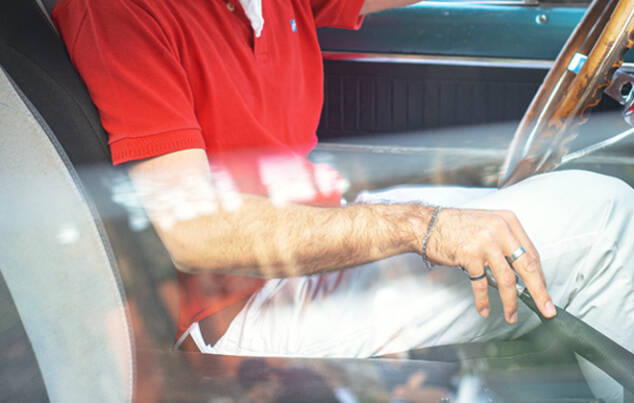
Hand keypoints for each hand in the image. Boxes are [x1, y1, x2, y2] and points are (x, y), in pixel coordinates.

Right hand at [426, 208, 556, 322]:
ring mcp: (485, 243)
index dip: (539, 277)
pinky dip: (483, 300)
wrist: (427, 224)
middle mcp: (500, 230)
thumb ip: (505, 242)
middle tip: (546, 310)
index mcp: (508, 221)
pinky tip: (485, 309)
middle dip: (538, 292)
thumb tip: (522, 271)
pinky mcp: (470, 255)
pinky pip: (481, 284)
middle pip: (526, 267)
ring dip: (510, 302)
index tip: (544, 293)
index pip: (531, 253)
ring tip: (511, 316)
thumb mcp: (488, 225)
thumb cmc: (456, 226)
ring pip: (507, 279)